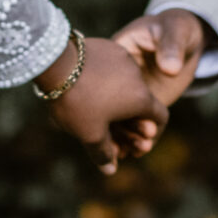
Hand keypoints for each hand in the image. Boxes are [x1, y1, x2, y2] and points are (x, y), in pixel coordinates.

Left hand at [39, 36, 168, 175]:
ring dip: (118, 98)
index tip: (139, 141)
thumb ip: (103, 153)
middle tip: (115, 132)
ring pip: (126, 83)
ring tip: (97, 108)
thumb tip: (110, 170)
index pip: (160, 116)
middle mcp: (137, 75)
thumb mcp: (89, 134)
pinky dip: (107, 80)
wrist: (56, 62)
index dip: (152, 132)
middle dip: (132, 119)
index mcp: (140, 98)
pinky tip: (90, 87)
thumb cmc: (77, 101)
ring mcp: (122, 58)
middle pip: (142, 100)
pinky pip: (113, 68)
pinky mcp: (107, 47)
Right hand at [106, 9, 207, 155]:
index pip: (117, 80)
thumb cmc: (176, 28)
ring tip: (141, 149)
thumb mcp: (175, 31)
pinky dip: (131, 136)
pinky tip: (138, 151)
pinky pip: (129, 120)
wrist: (185, 36)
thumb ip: (172, 48)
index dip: (126, 101)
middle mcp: (116, 76)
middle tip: (141, 141)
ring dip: (126, 136)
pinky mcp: (135, 102)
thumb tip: (170, 69)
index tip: (140, 120)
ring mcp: (124, 90)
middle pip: (112, 102)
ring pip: (117, 116)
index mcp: (119, 52)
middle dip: (125, 125)